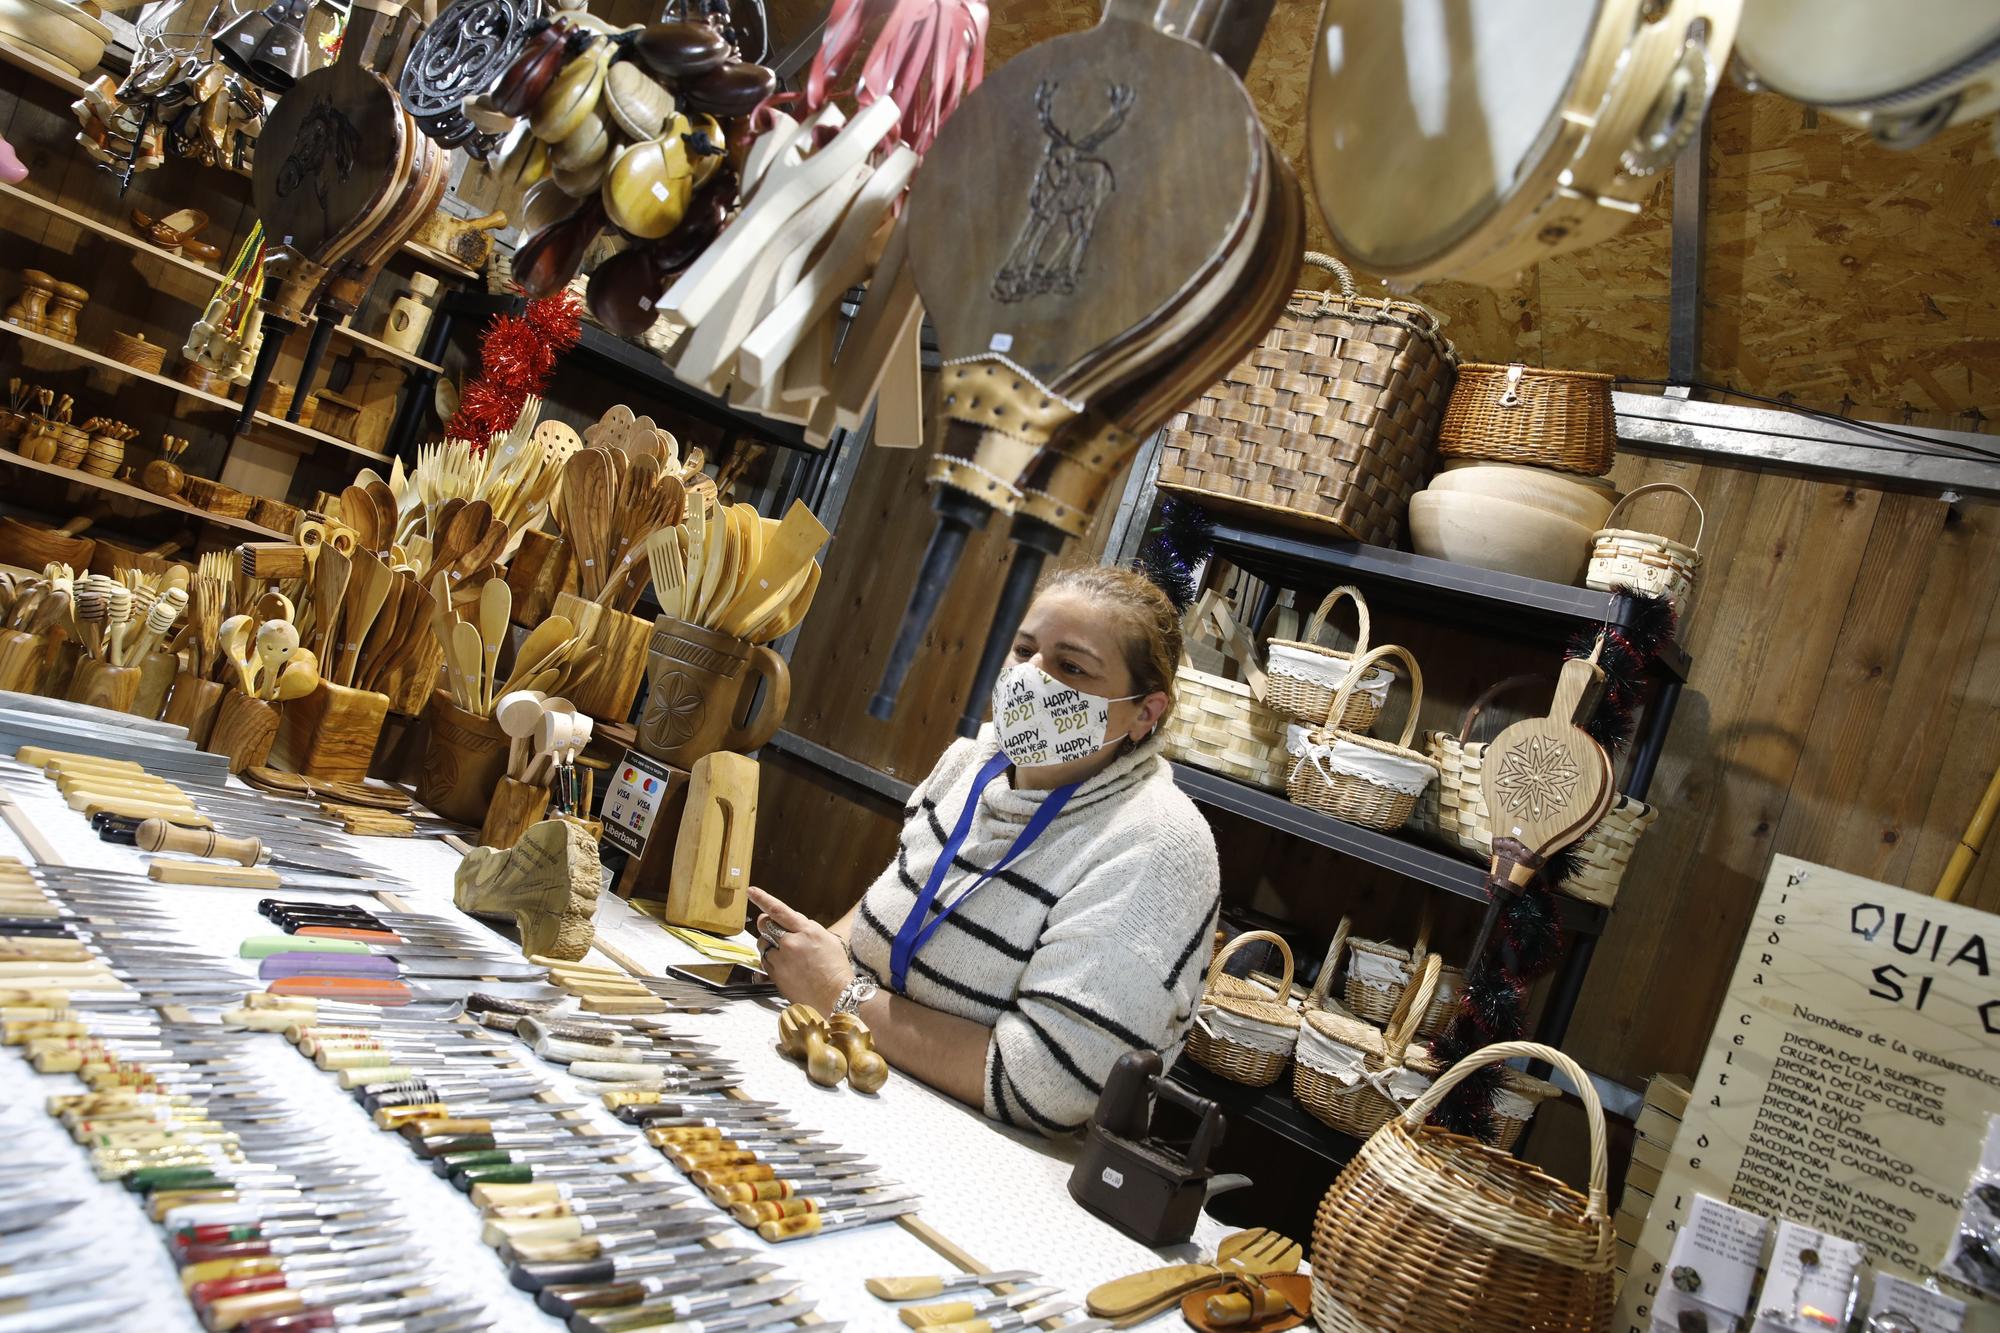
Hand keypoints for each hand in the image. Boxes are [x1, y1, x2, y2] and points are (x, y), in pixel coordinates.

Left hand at [749, 886, 851, 1014]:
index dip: (763, 899)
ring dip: (770, 944)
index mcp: (807, 931)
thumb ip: (808, 929)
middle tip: (775, 930)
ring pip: (763, 943)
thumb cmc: (835, 968)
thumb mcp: (828, 939)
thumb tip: (793, 924)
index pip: (779, 910)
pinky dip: (771, 960)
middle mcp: (791, 943)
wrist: (834, 995)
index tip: (751, 891)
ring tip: (787, 955)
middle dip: (767, 923)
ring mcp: (781, 959)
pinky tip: (786, 967)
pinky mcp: (774, 974)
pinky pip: (764, 960)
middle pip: (765, 924)